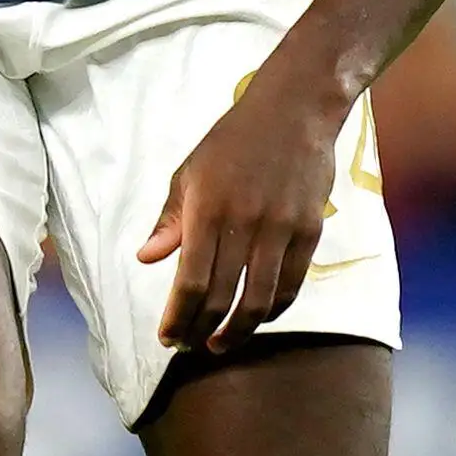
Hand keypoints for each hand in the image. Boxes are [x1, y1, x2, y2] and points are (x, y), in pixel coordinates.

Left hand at [137, 69, 344, 354]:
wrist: (294, 110)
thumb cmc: (234, 140)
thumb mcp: (190, 172)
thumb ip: (169, 220)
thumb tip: (146, 259)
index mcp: (207, 210)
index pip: (190, 281)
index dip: (177, 317)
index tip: (167, 337)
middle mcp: (243, 224)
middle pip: (221, 297)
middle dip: (201, 330)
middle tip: (189, 346)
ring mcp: (281, 229)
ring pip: (259, 300)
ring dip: (238, 331)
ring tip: (221, 343)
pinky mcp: (310, 231)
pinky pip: (291, 285)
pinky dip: (274, 310)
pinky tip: (258, 317)